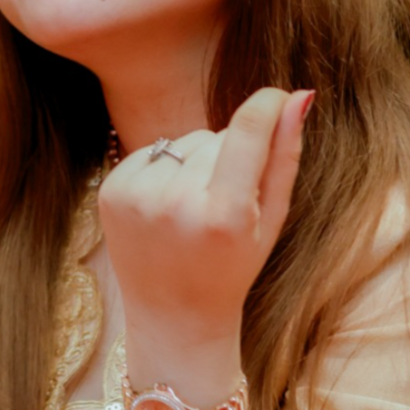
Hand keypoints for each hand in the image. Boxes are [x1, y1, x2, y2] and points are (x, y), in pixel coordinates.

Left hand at [99, 87, 312, 343]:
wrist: (172, 314)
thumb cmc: (233, 267)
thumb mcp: (271, 221)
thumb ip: (284, 157)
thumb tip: (297, 96)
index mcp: (223, 216)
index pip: (245, 132)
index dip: (264, 106)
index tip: (276, 95)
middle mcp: (175, 203)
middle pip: (215, 137)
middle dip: (228, 157)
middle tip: (225, 203)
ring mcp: (137, 197)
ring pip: (184, 141)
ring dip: (195, 163)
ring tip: (195, 208)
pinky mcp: (111, 191)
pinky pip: (151, 151)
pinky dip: (165, 169)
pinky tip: (168, 206)